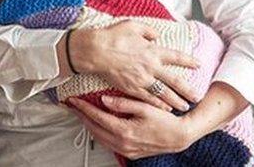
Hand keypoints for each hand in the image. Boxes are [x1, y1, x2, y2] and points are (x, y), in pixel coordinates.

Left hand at [68, 95, 191, 158]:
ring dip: (89, 125)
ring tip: (82, 113)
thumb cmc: (165, 120)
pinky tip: (98, 125)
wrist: (179, 136)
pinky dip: (100, 133)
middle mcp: (123, 144)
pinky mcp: (130, 153)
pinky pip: (108, 144)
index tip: (74, 100)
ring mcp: (126, 151)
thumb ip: (123, 103)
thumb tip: (104, 99)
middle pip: (94, 129)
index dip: (84, 108)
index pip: (97, 117)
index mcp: (125, 131)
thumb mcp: (144, 107)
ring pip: (99, 138)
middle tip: (73, 106)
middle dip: (82, 116)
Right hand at [71, 21, 198, 110]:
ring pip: (163, 93)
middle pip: (174, 81)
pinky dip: (158, 105)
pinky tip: (165, 109)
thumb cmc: (113, 36)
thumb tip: (156, 36)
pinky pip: (148, 99)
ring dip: (175, 101)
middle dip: (188, 90)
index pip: (176, 57)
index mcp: (153, 51)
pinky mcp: (131, 88)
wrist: (96, 51)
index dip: (188, 61)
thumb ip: (148, 31)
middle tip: (198, 97)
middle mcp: (150, 67)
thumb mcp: (133, 25)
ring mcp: (141, 80)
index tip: (199, 65)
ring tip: (185, 107)